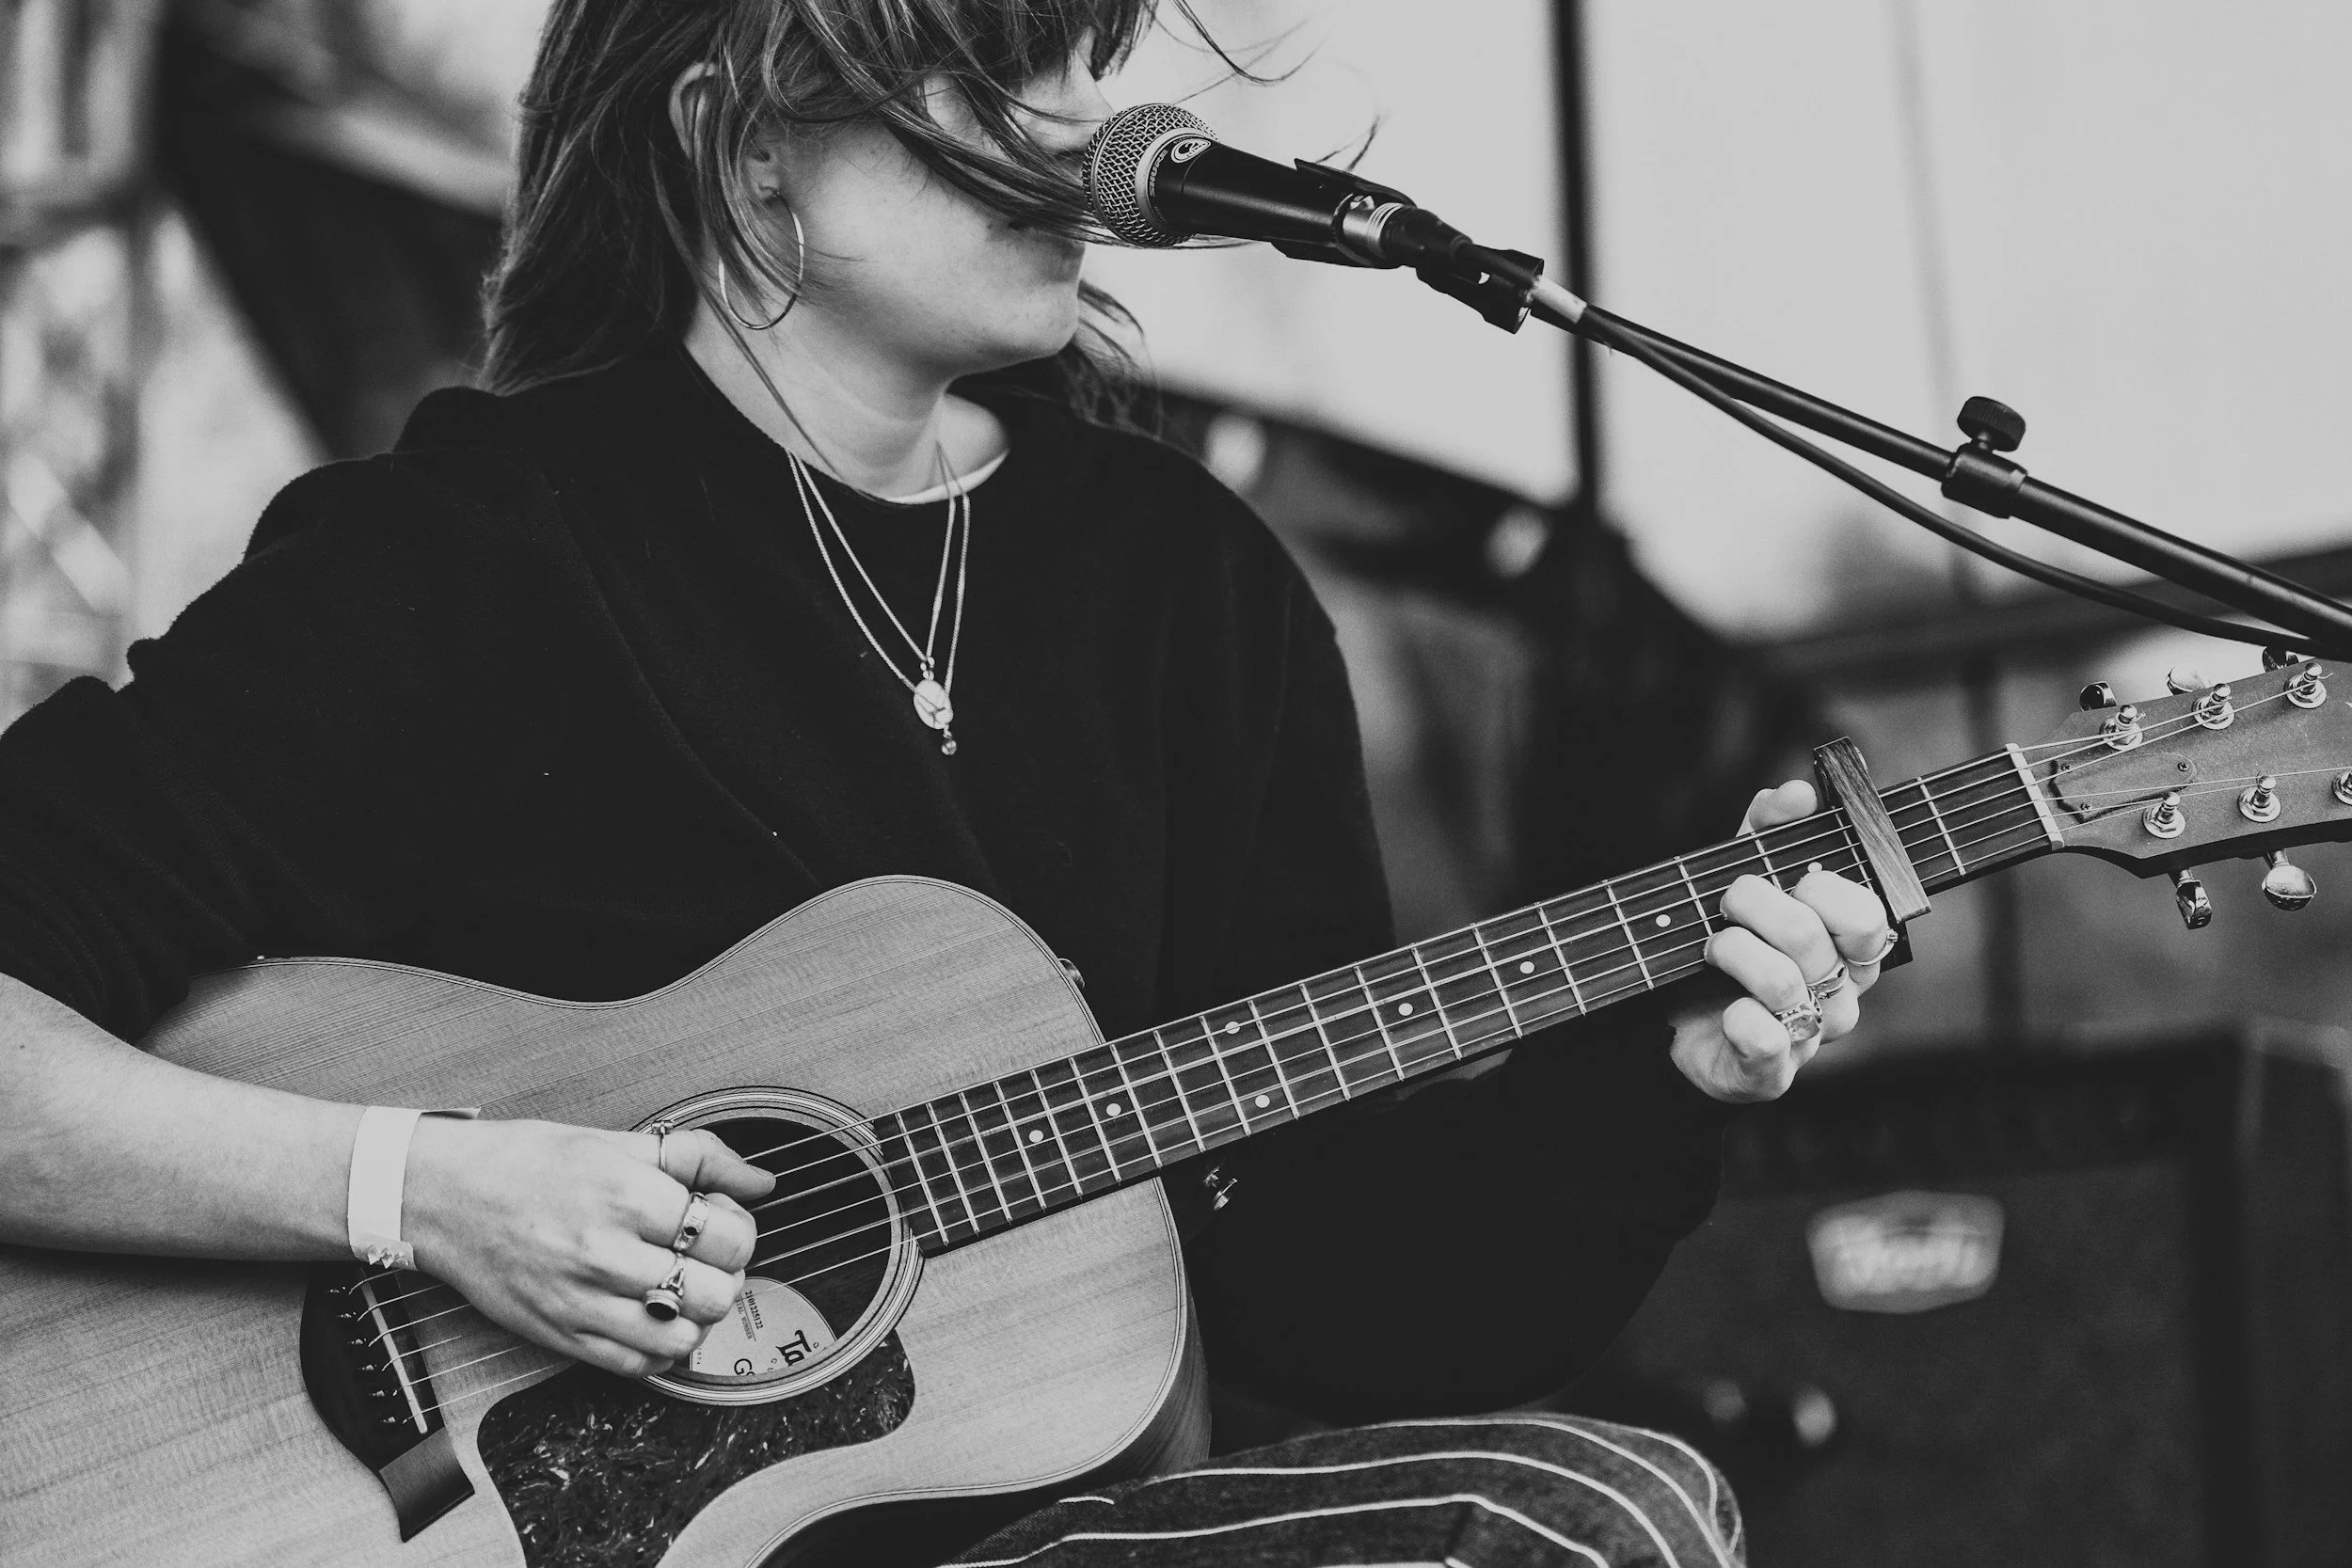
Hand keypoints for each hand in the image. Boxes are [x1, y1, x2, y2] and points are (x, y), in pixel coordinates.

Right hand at [404, 1118, 776, 1376]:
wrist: (446, 1194)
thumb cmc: (528, 1162)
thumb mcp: (619, 1141)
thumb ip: (699, 1157)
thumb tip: (760, 1181)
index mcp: (627, 1195)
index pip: (729, 1236)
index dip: (738, 1230)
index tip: (720, 1221)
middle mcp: (606, 1253)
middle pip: (715, 1292)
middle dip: (725, 1274)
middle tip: (705, 1258)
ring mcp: (582, 1301)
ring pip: (683, 1338)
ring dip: (697, 1317)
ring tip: (681, 1288)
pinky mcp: (561, 1334)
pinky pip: (637, 1365)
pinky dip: (660, 1348)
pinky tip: (653, 1316)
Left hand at [1667, 779, 1893, 1103]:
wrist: (1675, 1020)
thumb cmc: (1730, 942)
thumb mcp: (1745, 874)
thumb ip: (1770, 828)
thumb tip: (1796, 792)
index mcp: (1852, 946)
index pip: (1866, 913)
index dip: (1819, 888)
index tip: (1786, 879)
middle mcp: (1844, 993)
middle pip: (1811, 937)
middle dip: (1754, 906)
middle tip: (1728, 906)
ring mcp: (1811, 1036)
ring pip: (1780, 982)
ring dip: (1730, 952)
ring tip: (1711, 949)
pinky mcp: (1773, 1074)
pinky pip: (1764, 1040)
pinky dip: (1735, 1018)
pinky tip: (1723, 1010)